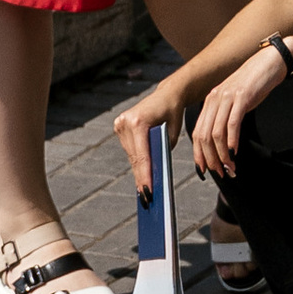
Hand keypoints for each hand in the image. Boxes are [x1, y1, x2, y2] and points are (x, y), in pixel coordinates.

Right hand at [112, 86, 174, 200]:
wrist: (167, 94)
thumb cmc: (173, 113)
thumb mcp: (172, 134)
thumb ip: (162, 152)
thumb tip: (154, 175)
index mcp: (138, 121)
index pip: (142, 155)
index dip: (145, 176)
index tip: (148, 193)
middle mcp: (126, 121)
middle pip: (135, 158)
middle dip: (142, 178)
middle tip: (147, 199)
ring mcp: (120, 123)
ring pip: (131, 155)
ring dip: (138, 170)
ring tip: (145, 191)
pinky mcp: (119, 125)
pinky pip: (130, 149)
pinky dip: (137, 161)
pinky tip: (141, 176)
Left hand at [190, 45, 289, 182]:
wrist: (268, 63)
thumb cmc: (252, 85)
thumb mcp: (233, 102)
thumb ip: (224, 118)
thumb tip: (220, 145)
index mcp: (210, 102)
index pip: (197, 133)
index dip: (199, 154)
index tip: (204, 170)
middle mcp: (214, 99)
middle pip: (204, 136)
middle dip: (211, 158)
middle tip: (220, 172)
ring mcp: (227, 97)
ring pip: (217, 133)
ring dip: (222, 155)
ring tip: (230, 167)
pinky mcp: (242, 96)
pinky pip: (233, 123)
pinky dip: (232, 141)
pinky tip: (235, 153)